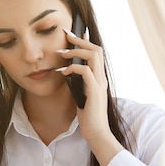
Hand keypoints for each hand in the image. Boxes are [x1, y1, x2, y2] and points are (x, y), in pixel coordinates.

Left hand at [57, 28, 123, 165]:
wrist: (96, 133)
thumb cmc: (89, 117)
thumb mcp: (82, 95)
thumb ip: (79, 83)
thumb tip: (68, 73)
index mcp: (100, 78)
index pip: (96, 53)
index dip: (86, 41)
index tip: (74, 33)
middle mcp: (102, 78)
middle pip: (96, 49)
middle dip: (80, 40)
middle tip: (66, 34)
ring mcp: (100, 84)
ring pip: (93, 56)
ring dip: (76, 51)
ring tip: (62, 52)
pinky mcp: (95, 91)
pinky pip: (85, 71)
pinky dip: (73, 68)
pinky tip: (63, 72)